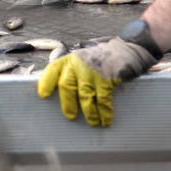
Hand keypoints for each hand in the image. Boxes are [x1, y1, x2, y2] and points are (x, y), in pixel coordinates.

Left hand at [37, 37, 155, 126]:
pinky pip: (102, 100)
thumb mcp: (83, 61)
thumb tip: (63, 95)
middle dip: (68, 104)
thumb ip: (72, 73)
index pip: (53, 70)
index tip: (43, 95)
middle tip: (71, 116)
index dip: (46, 82)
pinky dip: (104, 112)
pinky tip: (105, 119)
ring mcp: (92, 70)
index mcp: (70, 60)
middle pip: (67, 86)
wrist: (127, 48)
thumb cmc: (102, 60)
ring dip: (88, 112)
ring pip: (84, 96)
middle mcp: (78, 64)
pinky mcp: (106, 78)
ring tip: (93, 122)